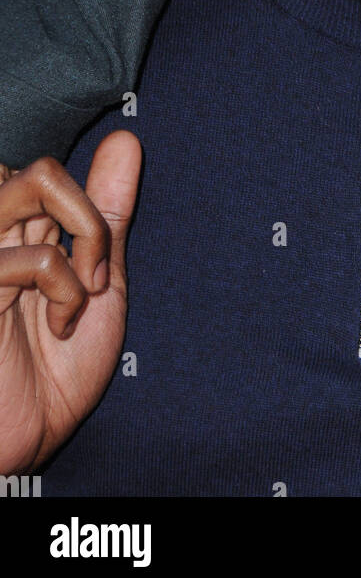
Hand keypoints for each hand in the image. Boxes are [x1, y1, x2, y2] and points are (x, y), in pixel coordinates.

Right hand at [0, 131, 141, 472]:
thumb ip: (106, 212)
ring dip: (84, 237)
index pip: (49, 170)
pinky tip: (60, 325)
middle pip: (44, 167)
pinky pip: (33, 255)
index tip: (100, 262)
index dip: (89, 201)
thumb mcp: (99, 280)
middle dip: (91, 217)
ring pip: (34, 179)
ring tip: (83, 292)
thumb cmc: (57, 368)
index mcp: (20, 229)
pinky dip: (65, 290)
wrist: (31, 437)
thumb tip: (125, 140)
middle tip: (97, 275)